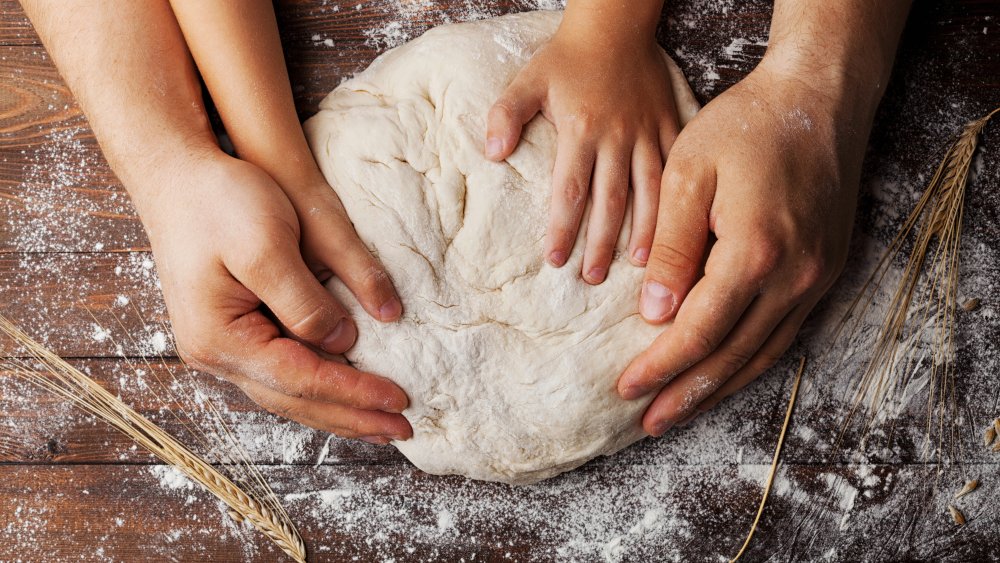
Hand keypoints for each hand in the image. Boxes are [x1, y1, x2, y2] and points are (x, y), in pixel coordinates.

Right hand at [141, 150, 411, 443]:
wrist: (175, 177)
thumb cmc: (217, 202)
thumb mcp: (266, 244)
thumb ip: (304, 300)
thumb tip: (343, 342)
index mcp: (221, 337)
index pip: (301, 380)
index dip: (354, 392)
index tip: (399, 399)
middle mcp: (217, 353)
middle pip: (295, 401)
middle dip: (351, 417)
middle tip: (403, 430)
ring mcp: (222, 346)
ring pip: (289, 394)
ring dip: (337, 410)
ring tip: (380, 423)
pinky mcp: (235, 331)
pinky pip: (284, 372)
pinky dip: (319, 386)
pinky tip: (345, 391)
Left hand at [484, 20, 678, 283]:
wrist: (615, 26)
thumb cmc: (567, 58)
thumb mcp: (528, 79)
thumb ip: (506, 115)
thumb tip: (492, 154)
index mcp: (581, 130)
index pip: (570, 190)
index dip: (563, 228)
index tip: (555, 260)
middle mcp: (617, 137)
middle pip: (609, 200)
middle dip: (600, 242)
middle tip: (592, 277)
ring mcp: (648, 133)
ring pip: (649, 191)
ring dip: (645, 231)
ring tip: (641, 269)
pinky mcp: (671, 126)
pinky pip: (678, 169)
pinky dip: (678, 201)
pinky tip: (678, 229)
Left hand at [617, 62, 874, 435]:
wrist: (818, 98)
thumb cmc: (745, 126)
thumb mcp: (688, 175)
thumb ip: (671, 247)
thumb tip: (654, 312)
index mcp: (755, 252)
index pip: (699, 331)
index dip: (660, 365)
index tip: (625, 388)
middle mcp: (794, 276)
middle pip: (732, 355)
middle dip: (687, 393)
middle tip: (649, 423)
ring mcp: (816, 277)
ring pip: (762, 353)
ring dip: (719, 388)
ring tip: (679, 413)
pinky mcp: (824, 271)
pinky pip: (784, 333)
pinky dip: (750, 361)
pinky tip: (725, 375)